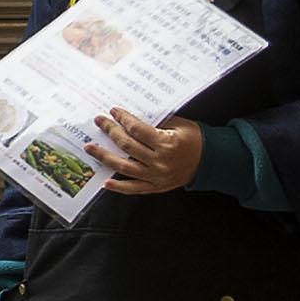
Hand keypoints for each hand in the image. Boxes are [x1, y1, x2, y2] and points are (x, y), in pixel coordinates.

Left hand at [88, 108, 203, 193]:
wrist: (210, 161)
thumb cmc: (194, 139)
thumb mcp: (179, 125)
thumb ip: (156, 122)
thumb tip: (130, 117)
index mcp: (167, 143)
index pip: (137, 129)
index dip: (123, 119)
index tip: (113, 111)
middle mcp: (160, 161)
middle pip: (127, 145)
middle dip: (110, 131)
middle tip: (98, 121)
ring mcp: (157, 176)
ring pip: (124, 167)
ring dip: (104, 157)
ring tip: (90, 147)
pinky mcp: (156, 187)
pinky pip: (134, 189)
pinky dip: (118, 187)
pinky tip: (104, 182)